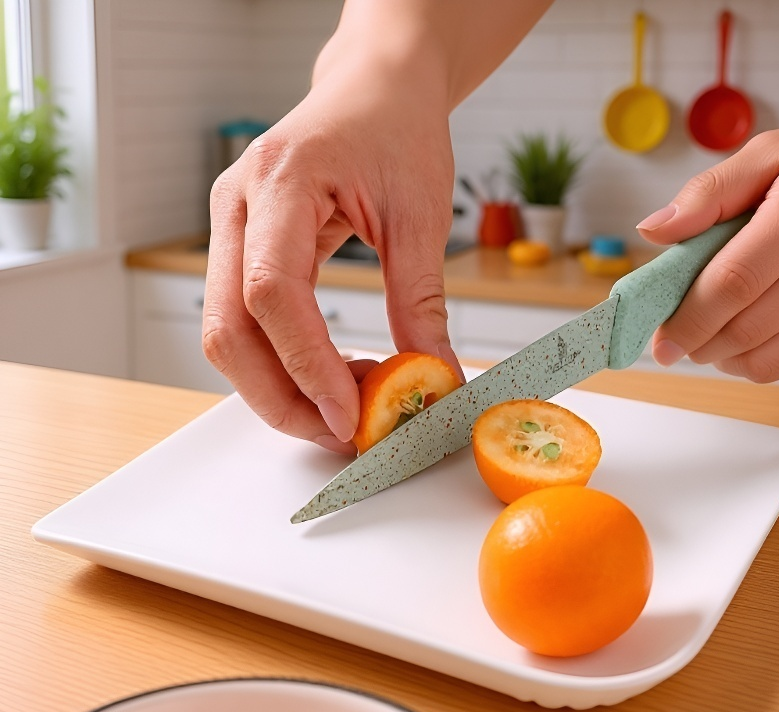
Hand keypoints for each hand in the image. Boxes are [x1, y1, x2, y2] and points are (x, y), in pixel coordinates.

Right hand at [203, 50, 458, 455]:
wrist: (375, 90)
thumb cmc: (396, 129)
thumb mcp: (421, 214)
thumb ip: (420, 301)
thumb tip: (432, 378)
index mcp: (279, 182)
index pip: (271, 293)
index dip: (307, 365)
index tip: (350, 416)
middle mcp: (237, 206)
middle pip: (227, 328)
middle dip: (281, 397)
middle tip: (342, 435)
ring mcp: (230, 229)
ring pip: (227, 335)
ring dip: (280, 388)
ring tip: (345, 411)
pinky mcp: (242, 250)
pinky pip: (247, 324)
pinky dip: (284, 364)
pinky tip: (332, 376)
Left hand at [636, 126, 778, 382]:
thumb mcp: (768, 159)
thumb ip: (709, 193)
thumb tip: (654, 229)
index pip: (736, 279)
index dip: (691, 317)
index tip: (660, 342)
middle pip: (748, 325)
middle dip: (698, 341)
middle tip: (674, 340)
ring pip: (767, 355)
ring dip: (722, 356)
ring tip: (705, 335)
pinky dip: (752, 361)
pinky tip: (739, 340)